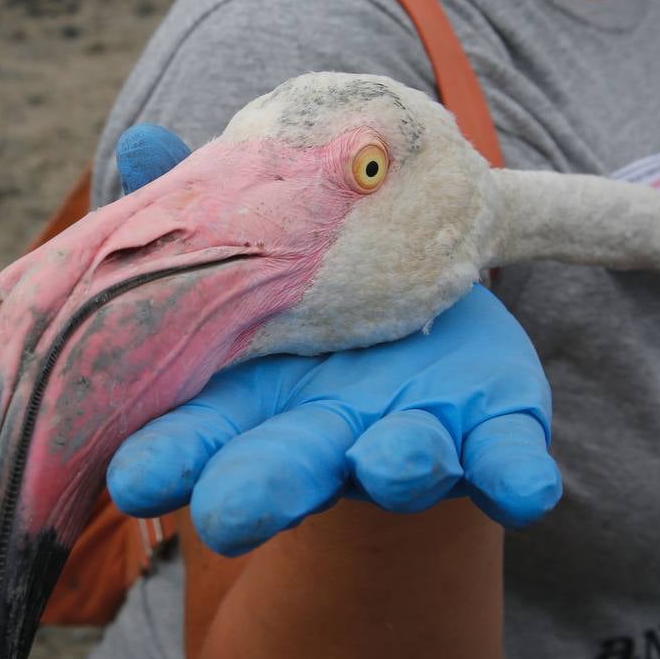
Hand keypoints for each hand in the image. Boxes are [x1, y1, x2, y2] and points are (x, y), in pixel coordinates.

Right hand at [104, 124, 561, 555]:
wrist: (416, 354)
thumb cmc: (314, 313)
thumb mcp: (261, 262)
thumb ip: (206, 215)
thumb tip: (147, 146)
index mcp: (251, 406)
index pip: (194, 440)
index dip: (164, 462)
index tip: (131, 480)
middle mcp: (323, 440)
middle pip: (285, 473)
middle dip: (258, 491)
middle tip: (228, 513)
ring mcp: (406, 440)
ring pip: (397, 464)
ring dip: (394, 467)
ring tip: (390, 459)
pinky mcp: (485, 434)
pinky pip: (504, 464)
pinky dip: (515, 477)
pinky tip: (528, 488)